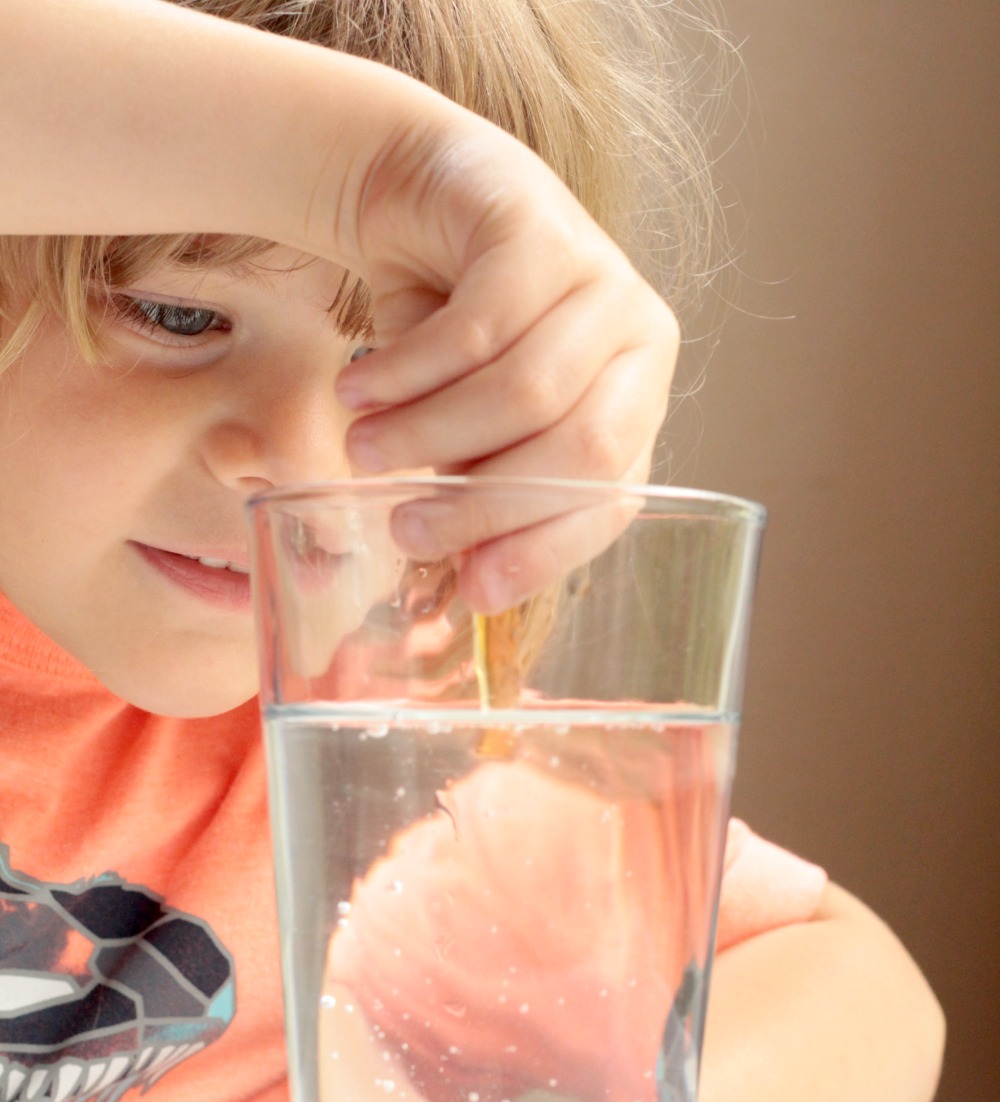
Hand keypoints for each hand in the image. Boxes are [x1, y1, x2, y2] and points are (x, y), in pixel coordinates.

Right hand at [332, 110, 679, 608]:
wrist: (420, 197)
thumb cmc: (454, 330)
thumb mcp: (475, 427)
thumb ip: (484, 491)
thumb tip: (474, 584)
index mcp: (637, 401)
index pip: (611, 496)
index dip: (544, 549)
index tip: (475, 591)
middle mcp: (639, 339)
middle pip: (577, 451)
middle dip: (482, 503)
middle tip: (403, 526)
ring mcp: (600, 278)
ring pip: (523, 394)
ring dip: (427, 434)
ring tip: (363, 448)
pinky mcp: (540, 230)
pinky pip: (476, 330)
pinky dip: (406, 373)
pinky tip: (360, 386)